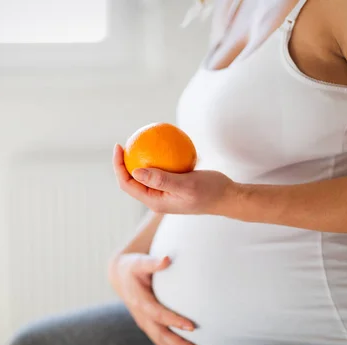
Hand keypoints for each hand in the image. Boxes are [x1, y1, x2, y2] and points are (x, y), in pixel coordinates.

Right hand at [108, 253, 198, 344]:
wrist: (119, 276)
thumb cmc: (133, 267)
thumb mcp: (140, 262)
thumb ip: (152, 262)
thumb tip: (166, 258)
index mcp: (139, 300)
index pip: (158, 313)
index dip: (173, 320)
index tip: (191, 326)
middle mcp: (141, 315)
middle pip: (160, 333)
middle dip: (177, 344)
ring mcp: (144, 323)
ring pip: (160, 342)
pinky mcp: (148, 326)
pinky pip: (160, 342)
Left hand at [113, 144, 237, 215]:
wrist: (228, 197)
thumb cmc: (210, 191)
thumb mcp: (186, 185)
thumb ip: (161, 180)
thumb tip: (135, 172)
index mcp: (155, 201)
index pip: (128, 184)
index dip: (118, 166)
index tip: (119, 146)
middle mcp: (157, 198)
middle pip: (132, 180)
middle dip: (124, 162)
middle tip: (126, 141)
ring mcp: (164, 193)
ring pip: (146, 175)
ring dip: (140, 159)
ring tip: (138, 141)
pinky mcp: (173, 185)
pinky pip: (160, 170)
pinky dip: (158, 157)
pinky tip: (161, 142)